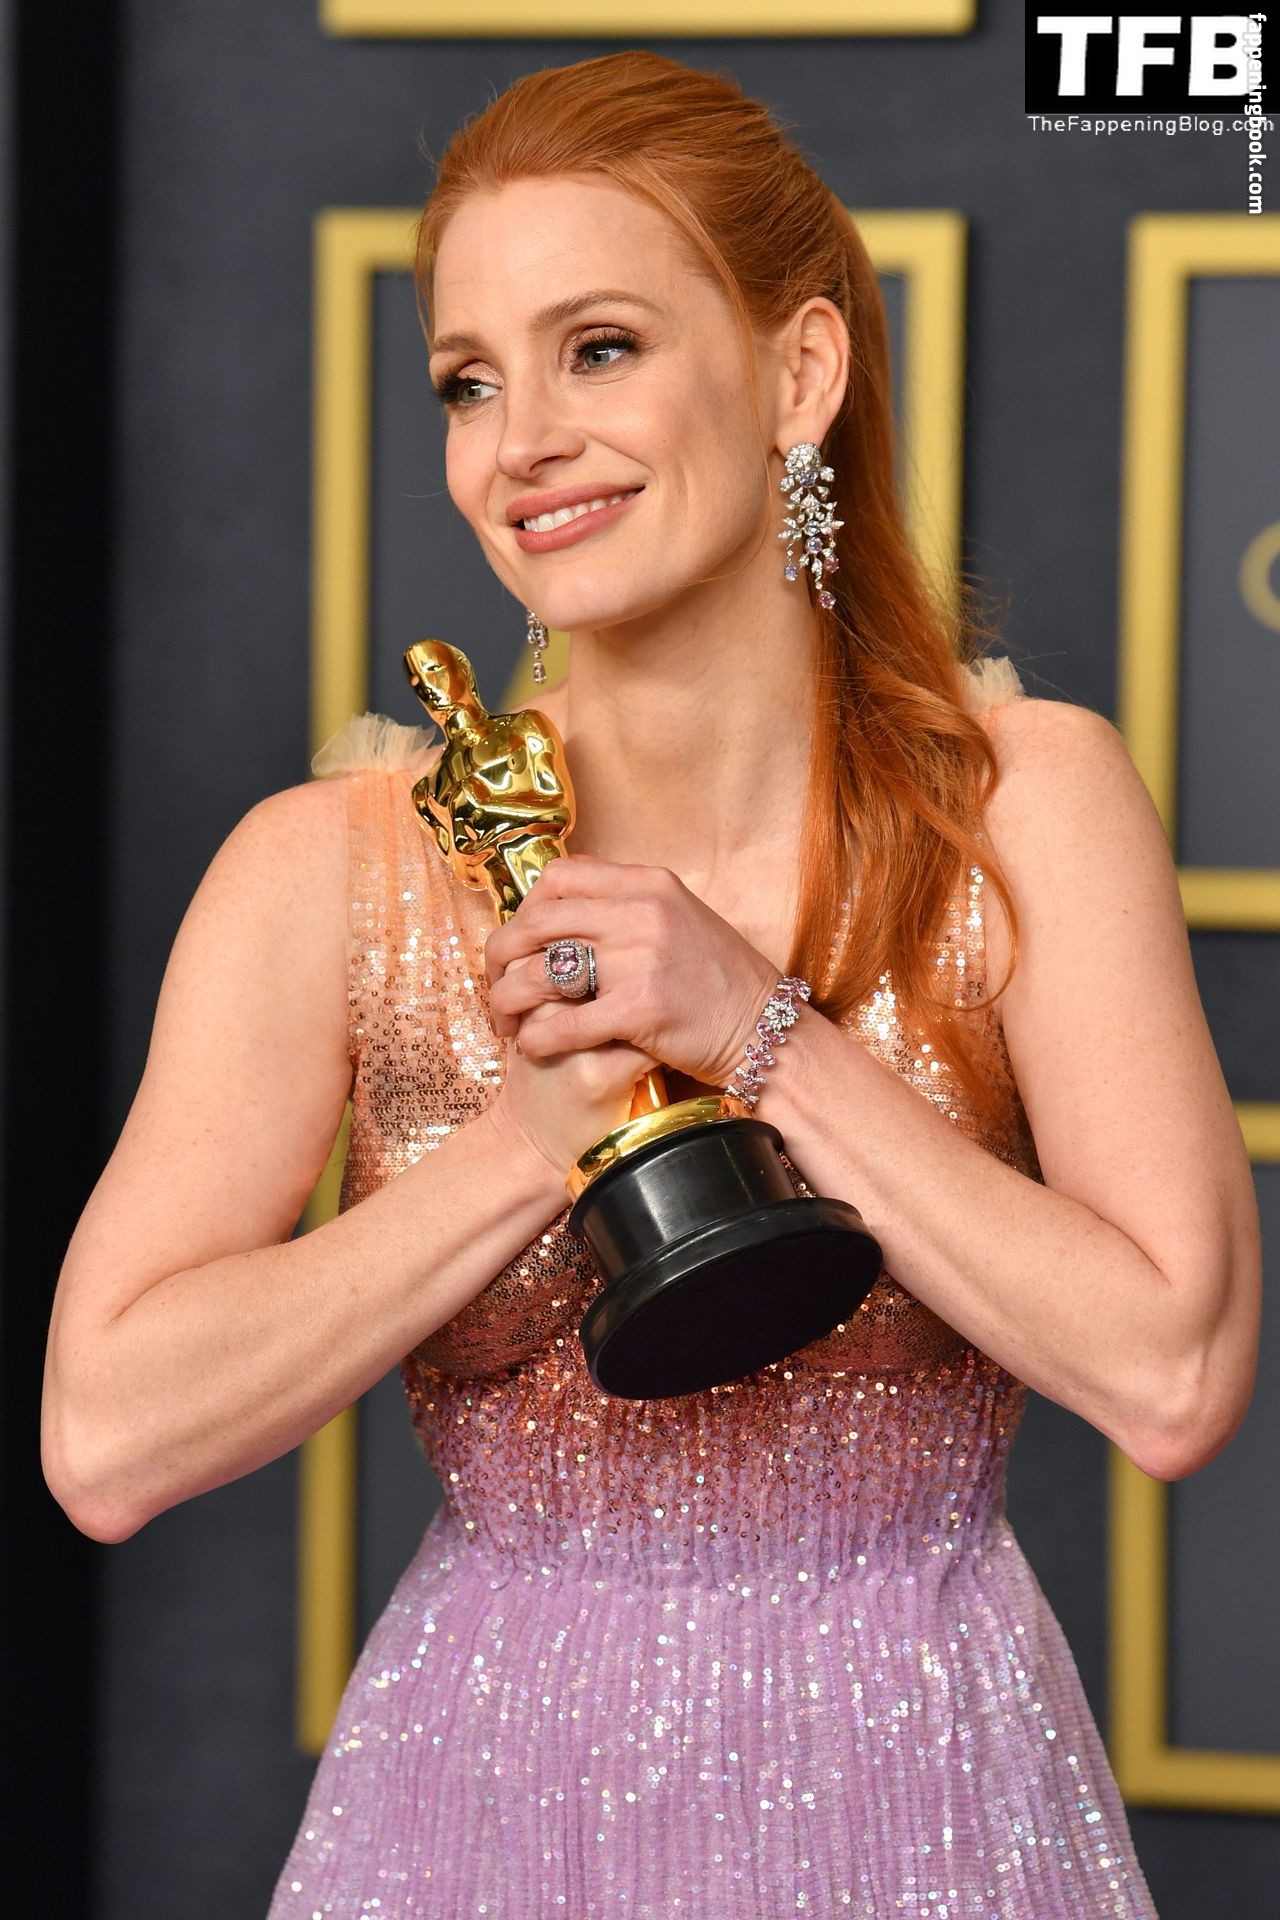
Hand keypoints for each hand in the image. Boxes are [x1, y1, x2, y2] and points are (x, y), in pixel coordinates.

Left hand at [484, 855, 779, 1084]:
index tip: (519, 941)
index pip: (560, 878)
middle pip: (537, 923)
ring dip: (508, 1001)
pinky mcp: (642, 1008)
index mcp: (649, 883)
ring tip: (505, 1023)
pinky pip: (563, 1022)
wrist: (767, 1029)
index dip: (525, 909)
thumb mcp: (679, 919)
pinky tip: (532, 1047)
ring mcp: (642, 959)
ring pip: (541, 972)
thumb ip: (626, 908)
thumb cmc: (719, 982)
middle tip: (494, 985)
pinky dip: (536, 1037)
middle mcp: (643, 912)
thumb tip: (562, 909)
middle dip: (501, 957)